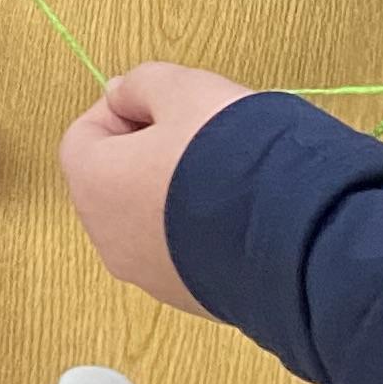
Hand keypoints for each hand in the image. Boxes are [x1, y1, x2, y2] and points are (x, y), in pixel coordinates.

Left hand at [59, 65, 253, 314]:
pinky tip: (243, 209)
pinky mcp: (193, 299)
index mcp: (95, 185)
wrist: (298, 239)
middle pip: (115, 182)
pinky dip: (202, 227)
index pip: (84, 136)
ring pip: (151, 220)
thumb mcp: (186, 91)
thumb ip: (144, 84)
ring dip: (177, 190)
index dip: (122, 109)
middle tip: (198, 132)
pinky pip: (184, 251)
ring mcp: (151, 277)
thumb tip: (121, 93)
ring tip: (229, 170)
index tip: (163, 102)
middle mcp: (111, 240)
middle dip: (150, 151)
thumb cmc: (231, 155)